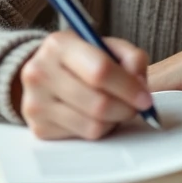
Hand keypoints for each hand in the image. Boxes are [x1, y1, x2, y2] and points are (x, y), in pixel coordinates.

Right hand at [14, 30, 152, 139]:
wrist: (43, 72)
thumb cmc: (80, 59)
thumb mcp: (105, 46)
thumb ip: (131, 57)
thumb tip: (140, 84)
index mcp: (59, 45)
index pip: (100, 71)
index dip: (128, 87)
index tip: (145, 97)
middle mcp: (40, 73)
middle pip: (98, 104)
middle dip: (126, 109)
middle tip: (136, 106)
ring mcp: (36, 103)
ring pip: (93, 126)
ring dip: (114, 121)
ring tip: (115, 109)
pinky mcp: (39, 127)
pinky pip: (83, 136)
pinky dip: (99, 129)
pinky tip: (96, 116)